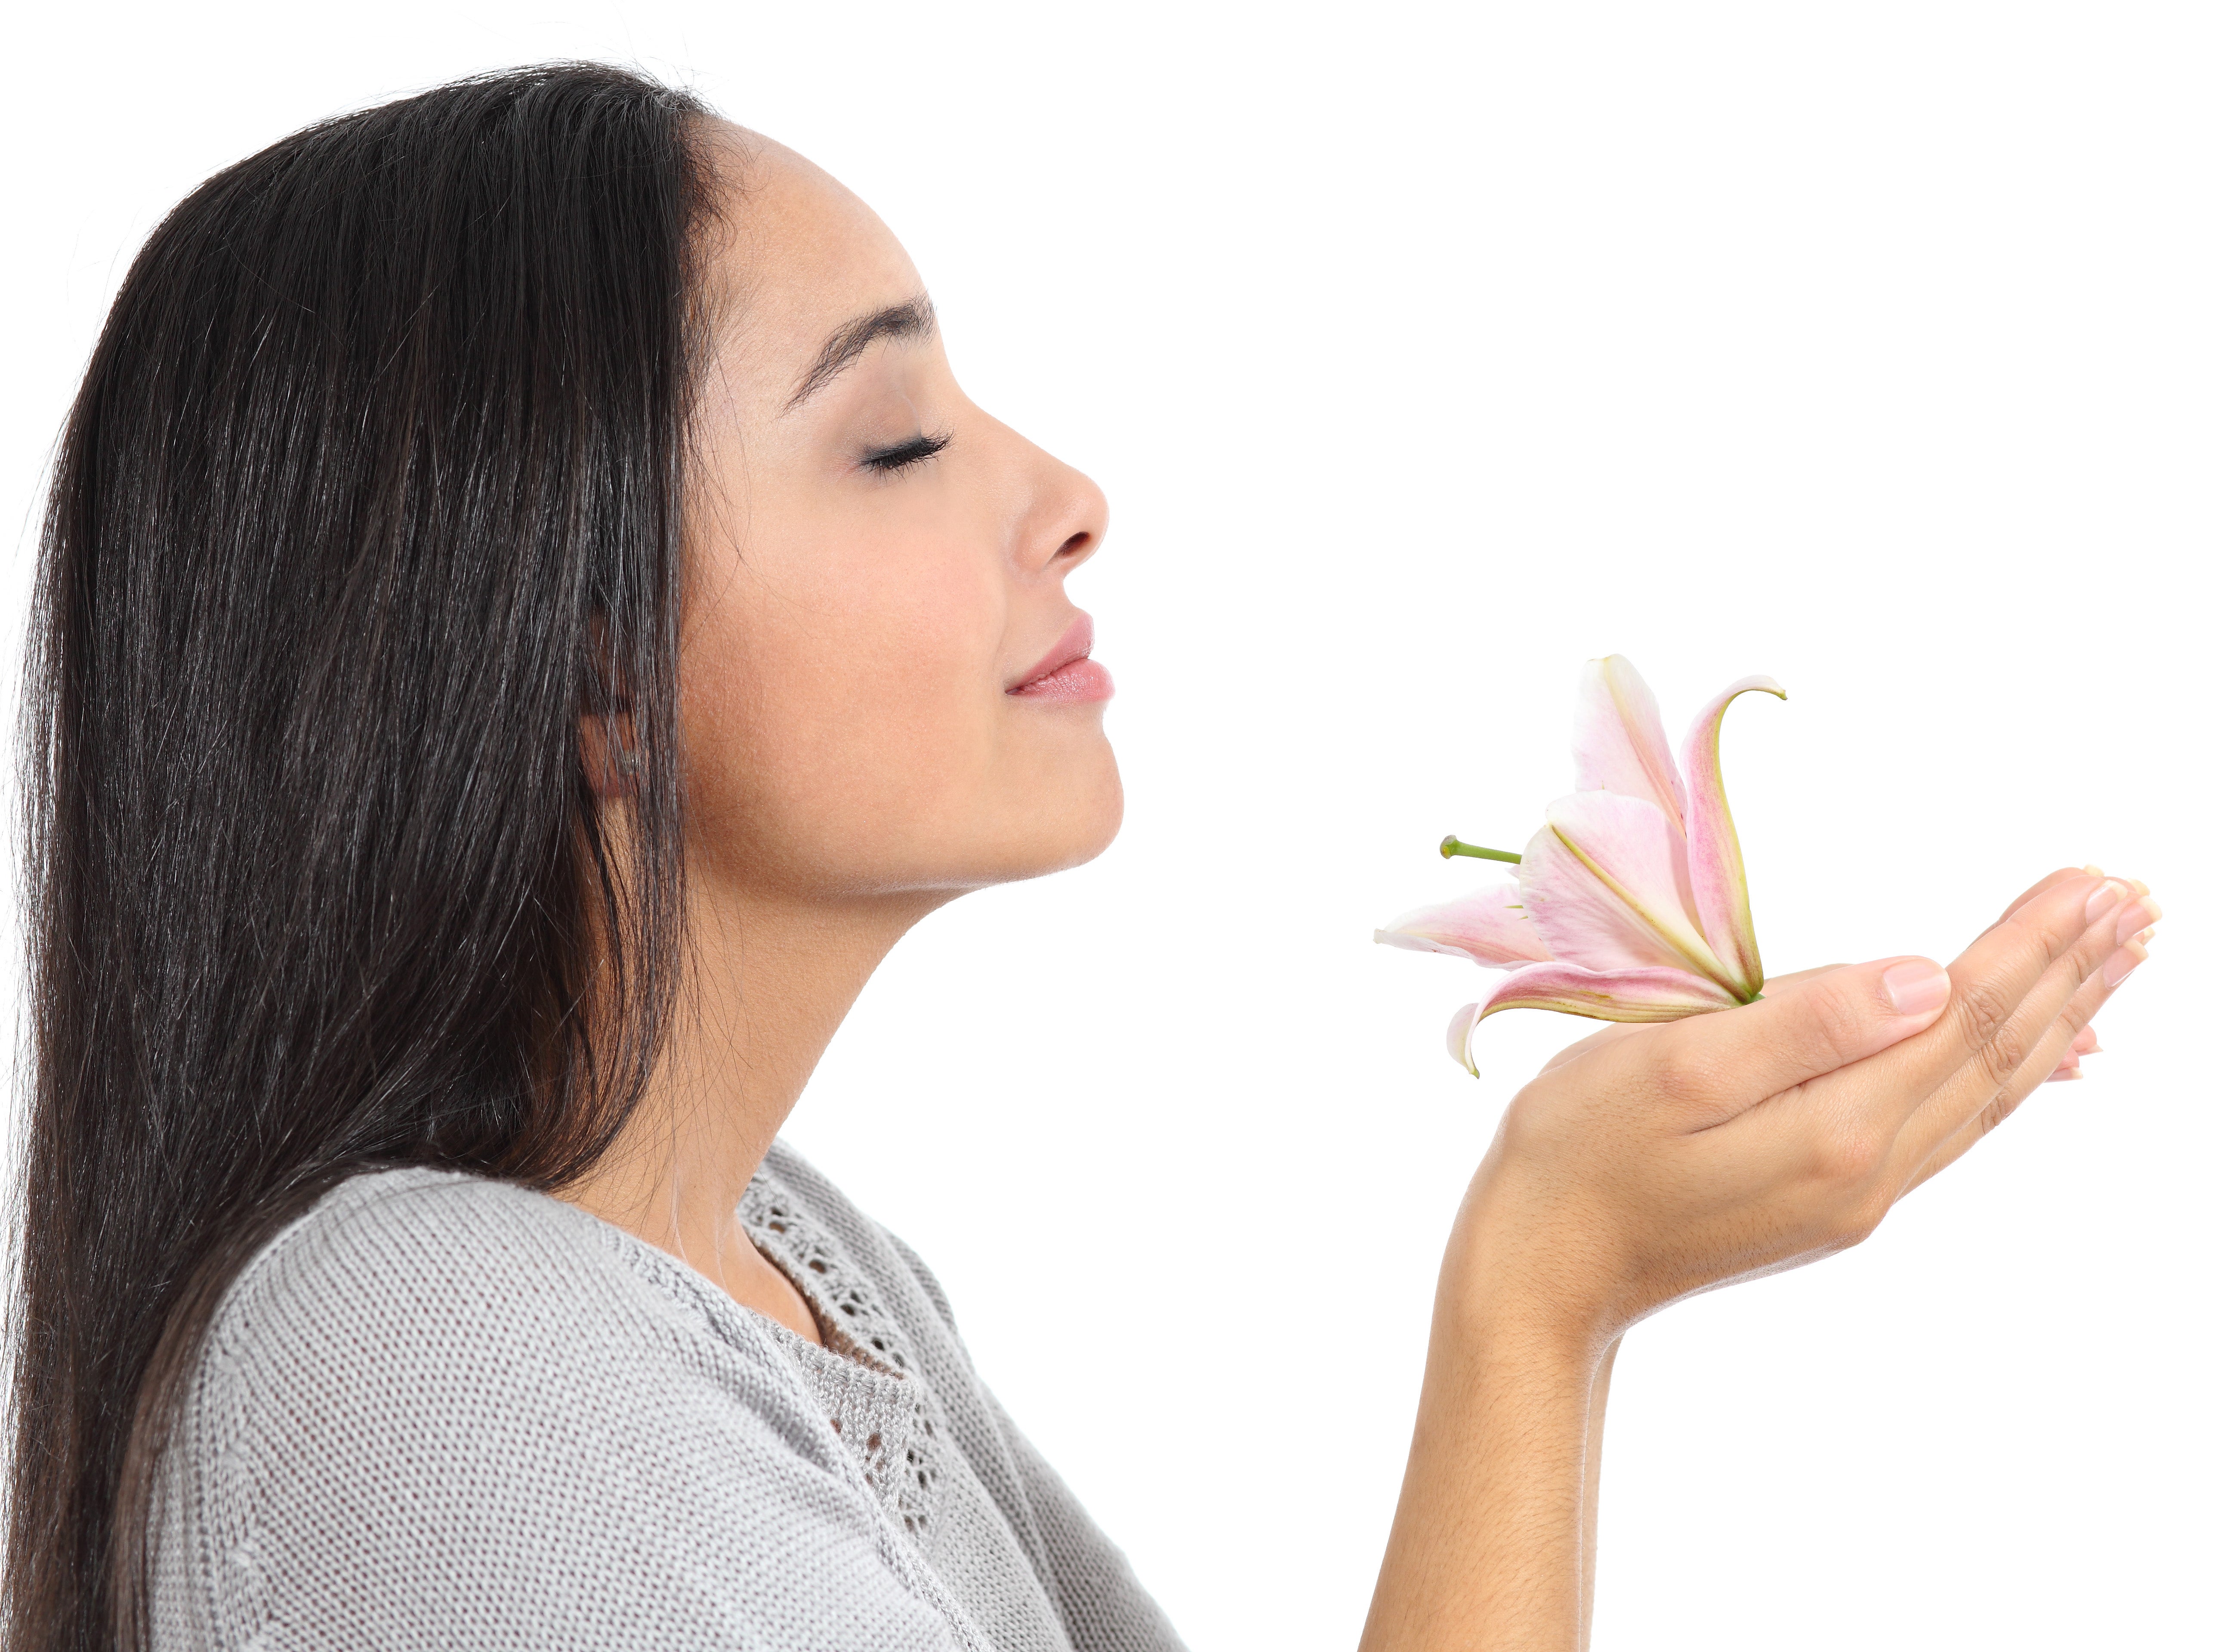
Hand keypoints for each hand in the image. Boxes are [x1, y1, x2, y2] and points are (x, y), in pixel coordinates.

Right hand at [1362, 867, 2157, 1651]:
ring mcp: (1859, 1194)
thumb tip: (1925, 978)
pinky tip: (2049, 1058)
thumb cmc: (1579, 1152)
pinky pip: (1955, 1127)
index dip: (2031, 941)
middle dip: (2072, 971)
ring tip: (2115, 957)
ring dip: (2059, 1019)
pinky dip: (2013, 1078)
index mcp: (1832, 1128)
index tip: (2095, 879)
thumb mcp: (1673, 1066)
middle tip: (2141, 901)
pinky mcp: (1836, 1201)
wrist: (1542, 1271)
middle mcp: (1869, 1172)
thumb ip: (1803, 1021)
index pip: (1960, 1014)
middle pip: (1997, 1055)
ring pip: (1988, 1094)